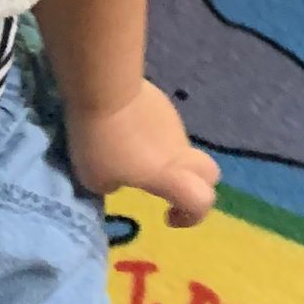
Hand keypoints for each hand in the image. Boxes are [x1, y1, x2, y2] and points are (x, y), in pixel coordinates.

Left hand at [65, 82, 218, 227]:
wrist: (104, 86)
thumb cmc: (102, 140)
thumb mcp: (95, 178)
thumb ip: (113, 185)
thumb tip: (118, 179)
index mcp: (169, 175)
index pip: (201, 201)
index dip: (191, 216)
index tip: (167, 217)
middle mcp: (180, 151)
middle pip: (209, 172)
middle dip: (194, 185)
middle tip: (164, 187)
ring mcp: (172, 122)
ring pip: (180, 147)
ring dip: (163, 156)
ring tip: (124, 151)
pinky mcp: (159, 101)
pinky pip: (162, 126)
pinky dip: (149, 134)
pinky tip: (120, 126)